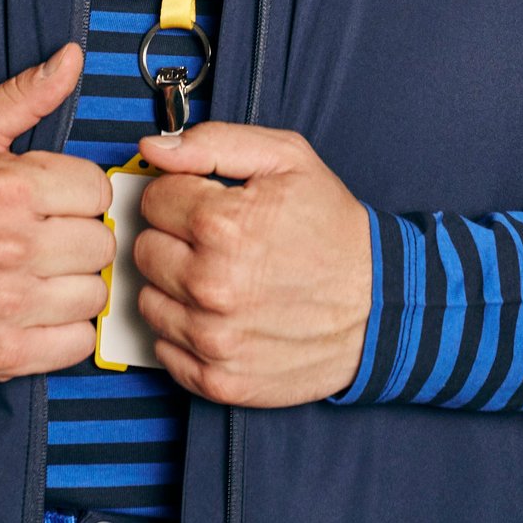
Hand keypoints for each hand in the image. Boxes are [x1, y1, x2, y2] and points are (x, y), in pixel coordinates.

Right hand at [0, 43, 112, 379]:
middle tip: (50, 236)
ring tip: (43, 271)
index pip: (97, 189)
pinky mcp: (4, 353)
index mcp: (6, 189)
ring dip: (76, 283)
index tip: (56, 199)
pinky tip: (39, 307)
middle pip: (100, 242)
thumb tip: (72, 57)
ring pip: (94, 292)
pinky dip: (66, 328)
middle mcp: (8, 247)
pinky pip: (79, 341)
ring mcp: (6, 305)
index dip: (79, 193)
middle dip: (80, 236)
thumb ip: (26, 94)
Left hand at [132, 122, 370, 406]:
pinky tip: (219, 313)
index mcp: (222, 224)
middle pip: (143, 250)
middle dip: (172, 238)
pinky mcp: (218, 380)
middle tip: (213, 240)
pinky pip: (164, 349)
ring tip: (219, 275)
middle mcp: (210, 285)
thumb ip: (212, 143)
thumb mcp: (286, 159)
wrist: (379, 304)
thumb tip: (153, 147)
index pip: (153, 199)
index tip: (205, 201)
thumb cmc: (332, 227)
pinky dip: (183, 331)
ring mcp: (213, 338)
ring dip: (174, 286)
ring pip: (148, 300)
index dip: (179, 194)